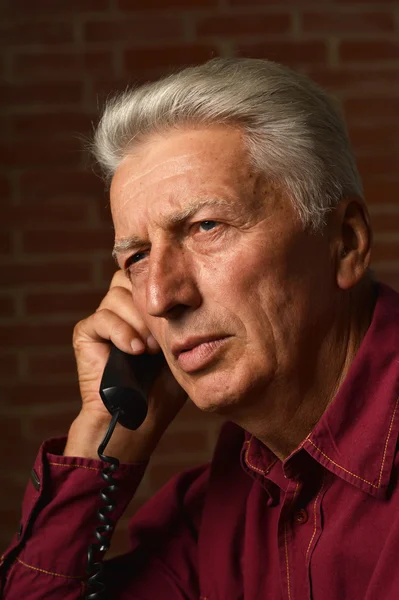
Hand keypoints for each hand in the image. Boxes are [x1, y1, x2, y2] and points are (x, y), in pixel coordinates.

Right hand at [64, 270, 186, 461]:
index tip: (176, 309)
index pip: (148, 276)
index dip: (161, 287)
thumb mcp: (180, 346)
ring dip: (138, 320)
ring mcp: (103, 320)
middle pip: (130, 278)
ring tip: (150, 349)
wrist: (139, 419)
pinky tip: (135, 351)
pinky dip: (121, 331)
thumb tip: (188, 292)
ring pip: (117, 294)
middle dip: (149, 302)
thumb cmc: (164, 388)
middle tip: (162, 333)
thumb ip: (180, 317)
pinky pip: (102, 317)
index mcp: (143, 309)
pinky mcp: (86, 333)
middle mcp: (122, 309)